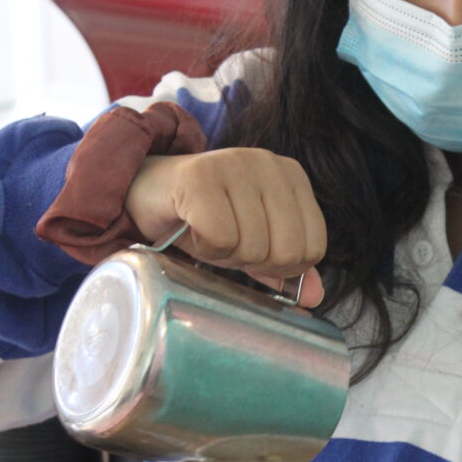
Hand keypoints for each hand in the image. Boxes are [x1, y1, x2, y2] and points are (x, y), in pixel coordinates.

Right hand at [124, 148, 325, 307]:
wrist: (146, 193)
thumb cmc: (204, 219)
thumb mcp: (251, 243)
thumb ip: (284, 267)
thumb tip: (315, 297)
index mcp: (292, 177)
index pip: (314, 246)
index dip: (283, 268)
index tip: (254, 255)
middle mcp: (269, 164)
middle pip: (287, 250)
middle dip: (254, 263)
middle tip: (228, 247)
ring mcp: (236, 165)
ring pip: (252, 246)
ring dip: (224, 255)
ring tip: (207, 234)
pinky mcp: (200, 175)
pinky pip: (220, 237)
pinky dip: (204, 248)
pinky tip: (192, 231)